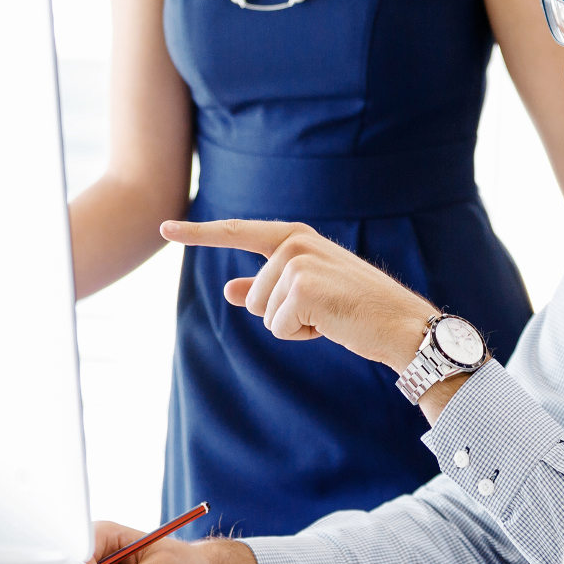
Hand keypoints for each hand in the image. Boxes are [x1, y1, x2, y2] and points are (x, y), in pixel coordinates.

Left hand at [162, 219, 435, 369]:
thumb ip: (267, 287)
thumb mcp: (308, 294)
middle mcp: (295, 243)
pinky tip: (331, 325)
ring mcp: (298, 263)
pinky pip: (278, 328)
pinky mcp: (303, 288)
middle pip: (251, 296)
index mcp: (296, 237)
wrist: (399, 324)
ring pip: (262, 313)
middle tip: (324, 311)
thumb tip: (231, 290)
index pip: (238, 232)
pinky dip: (302, 336)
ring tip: (330, 316)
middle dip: (280, 315)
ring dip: (293, 326)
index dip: (198, 233)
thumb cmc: (357, 309)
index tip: (164, 228)